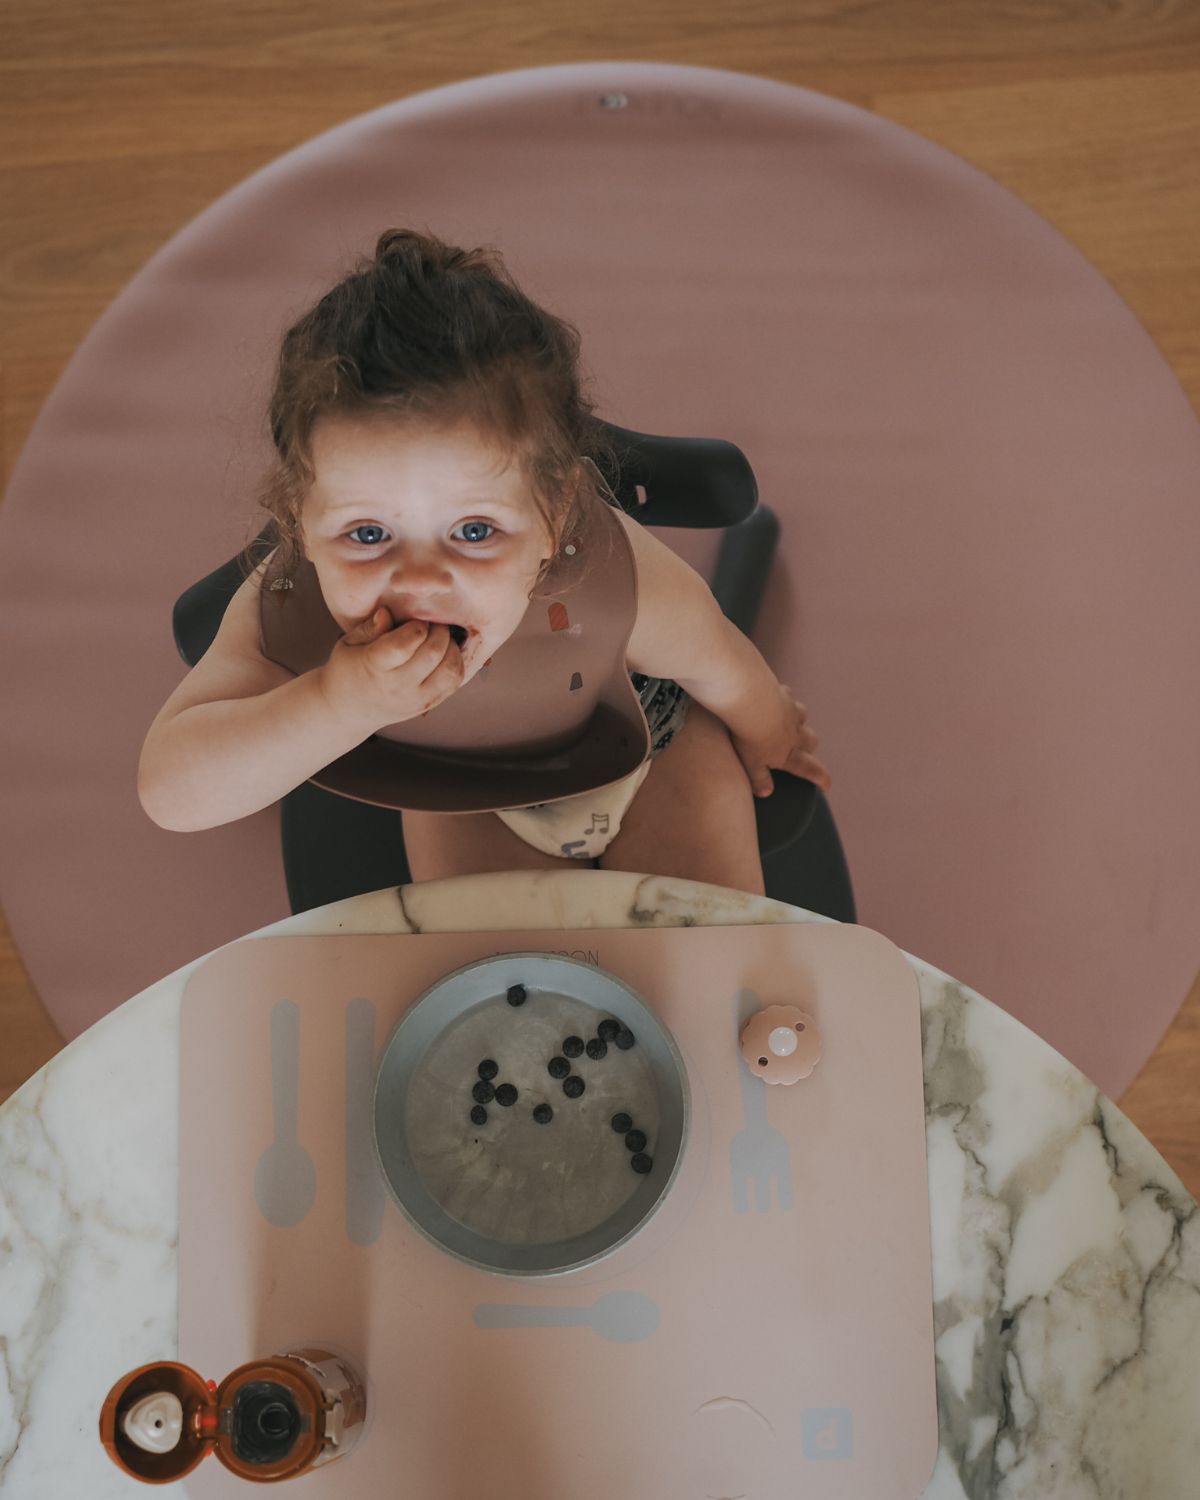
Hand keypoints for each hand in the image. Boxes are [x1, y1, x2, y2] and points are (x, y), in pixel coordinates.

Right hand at [316, 606, 463, 734]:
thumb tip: (387, 613)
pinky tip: (444, 654)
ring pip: (449, 670)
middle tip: (433, 624)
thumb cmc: (348, 669)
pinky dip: (455, 663)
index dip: (416, 626)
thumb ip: (369, 627)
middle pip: (433, 654)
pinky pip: (454, 683)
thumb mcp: (349, 643)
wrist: (349, 710)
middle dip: (439, 631)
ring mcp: (415, 699)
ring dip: (452, 648)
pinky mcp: (428, 705)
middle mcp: (397, 686)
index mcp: (374, 666)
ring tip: (440, 639)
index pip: (404, 644)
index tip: (414, 621)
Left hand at [730, 683, 831, 798]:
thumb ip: (759, 778)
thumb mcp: (751, 764)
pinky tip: (776, 698)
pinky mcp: (782, 694)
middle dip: (810, 747)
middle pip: (811, 741)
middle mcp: (794, 733)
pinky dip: (785, 699)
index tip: (826, 785)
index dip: (820, 778)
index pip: (809, 769)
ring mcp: (790, 712)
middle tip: (805, 751)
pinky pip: (788, 696)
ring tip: (790, 723)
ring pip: (803, 717)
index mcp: (788, 754)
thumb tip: (766, 793)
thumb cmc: (749, 737)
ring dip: (800, 721)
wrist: (751, 702)